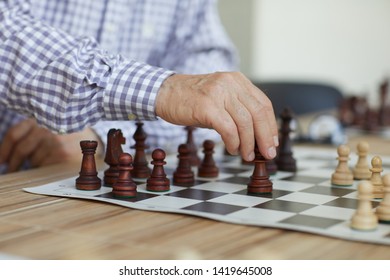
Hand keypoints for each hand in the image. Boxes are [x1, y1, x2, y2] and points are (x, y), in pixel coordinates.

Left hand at [0, 118, 102, 172]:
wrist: (93, 136)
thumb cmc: (68, 132)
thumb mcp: (50, 125)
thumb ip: (32, 132)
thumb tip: (8, 154)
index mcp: (40, 119)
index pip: (14, 134)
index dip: (3, 150)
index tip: (0, 161)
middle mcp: (46, 128)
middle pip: (21, 149)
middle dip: (13, 163)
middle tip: (10, 171)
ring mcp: (55, 142)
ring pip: (32, 160)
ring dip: (32, 165)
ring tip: (38, 164)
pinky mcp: (62, 154)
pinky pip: (44, 166)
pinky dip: (43, 168)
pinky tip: (49, 164)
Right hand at [156, 72, 278, 160]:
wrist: (164, 93)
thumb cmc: (193, 100)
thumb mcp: (220, 98)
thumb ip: (238, 110)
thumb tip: (257, 136)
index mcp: (237, 80)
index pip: (263, 104)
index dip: (270, 126)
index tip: (272, 143)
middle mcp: (230, 83)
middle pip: (258, 113)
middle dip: (265, 137)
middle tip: (267, 154)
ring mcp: (218, 93)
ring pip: (245, 122)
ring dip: (249, 143)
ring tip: (246, 155)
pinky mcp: (207, 106)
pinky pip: (228, 128)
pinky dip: (234, 142)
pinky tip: (233, 149)